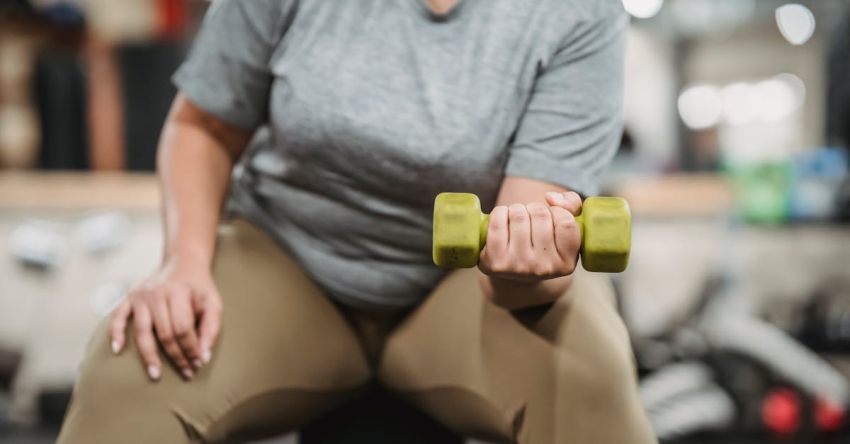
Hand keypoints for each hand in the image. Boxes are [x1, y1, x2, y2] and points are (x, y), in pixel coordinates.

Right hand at [110, 257, 221, 380]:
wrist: (183, 262)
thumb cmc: (200, 288)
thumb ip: (211, 329)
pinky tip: (117, 350)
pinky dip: (116, 333)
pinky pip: (118, 317)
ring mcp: (140, 295)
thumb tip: (203, 357)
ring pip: (142, 331)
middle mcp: (157, 293)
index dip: (191, 349)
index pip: (183, 328)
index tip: (198, 364)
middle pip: (164, 333)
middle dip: (176, 356)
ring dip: (149, 355)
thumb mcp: (213, 303)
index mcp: (179, 292)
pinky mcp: (129, 297)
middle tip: (185, 373)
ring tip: (155, 374)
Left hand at [478, 191, 582, 281]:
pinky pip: (497, 222)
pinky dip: (499, 213)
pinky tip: (502, 221)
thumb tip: (550, 197)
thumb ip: (571, 204)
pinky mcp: (496, 262)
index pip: (566, 222)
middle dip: (534, 208)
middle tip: (531, 219)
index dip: (557, 211)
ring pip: (518, 215)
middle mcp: (544, 269)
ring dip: (516, 209)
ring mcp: (519, 267)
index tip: (551, 218)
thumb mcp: (563, 226)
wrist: (512, 271)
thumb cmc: (541, 242)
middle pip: (540, 214)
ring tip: (517, 220)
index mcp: (566, 263)